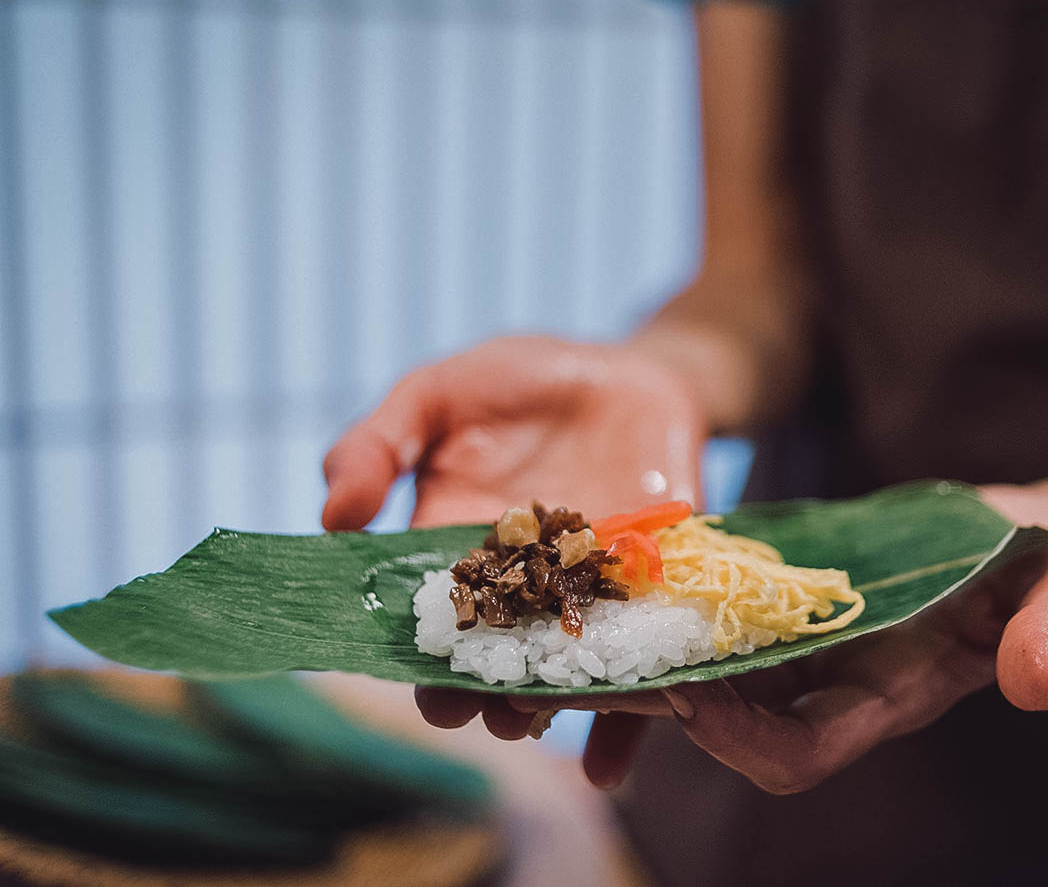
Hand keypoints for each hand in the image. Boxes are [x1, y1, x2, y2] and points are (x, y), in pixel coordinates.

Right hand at [321, 335, 704, 752]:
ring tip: (551, 718)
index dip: (428, 659)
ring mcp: (591, 589)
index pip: (437, 620)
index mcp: (460, 551)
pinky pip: (648, 648)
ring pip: (572, 663)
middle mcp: (524, 585)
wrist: (631, 370)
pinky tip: (641, 739)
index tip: (425, 688)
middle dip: (492, 693)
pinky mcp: (653, 584)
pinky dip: (648, 692)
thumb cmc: (519, 381)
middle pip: (503, 656)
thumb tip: (331, 517)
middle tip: (492, 715)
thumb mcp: (435, 395)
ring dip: (562, 700)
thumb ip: (377, 445)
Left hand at [504, 485, 1047, 793]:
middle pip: (720, 723)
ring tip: (556, 636)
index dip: (740, 742)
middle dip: (648, 710)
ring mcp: (794, 645)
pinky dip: (654, 614)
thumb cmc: (1041, 569)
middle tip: (575, 673)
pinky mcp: (773, 600)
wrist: (1011, 536)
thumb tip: (1038, 681)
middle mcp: (824, 684)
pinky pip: (701, 619)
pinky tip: (608, 577)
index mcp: (884, 698)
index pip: (796, 755)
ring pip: (695, 674)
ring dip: (627, 666)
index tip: (690, 696)